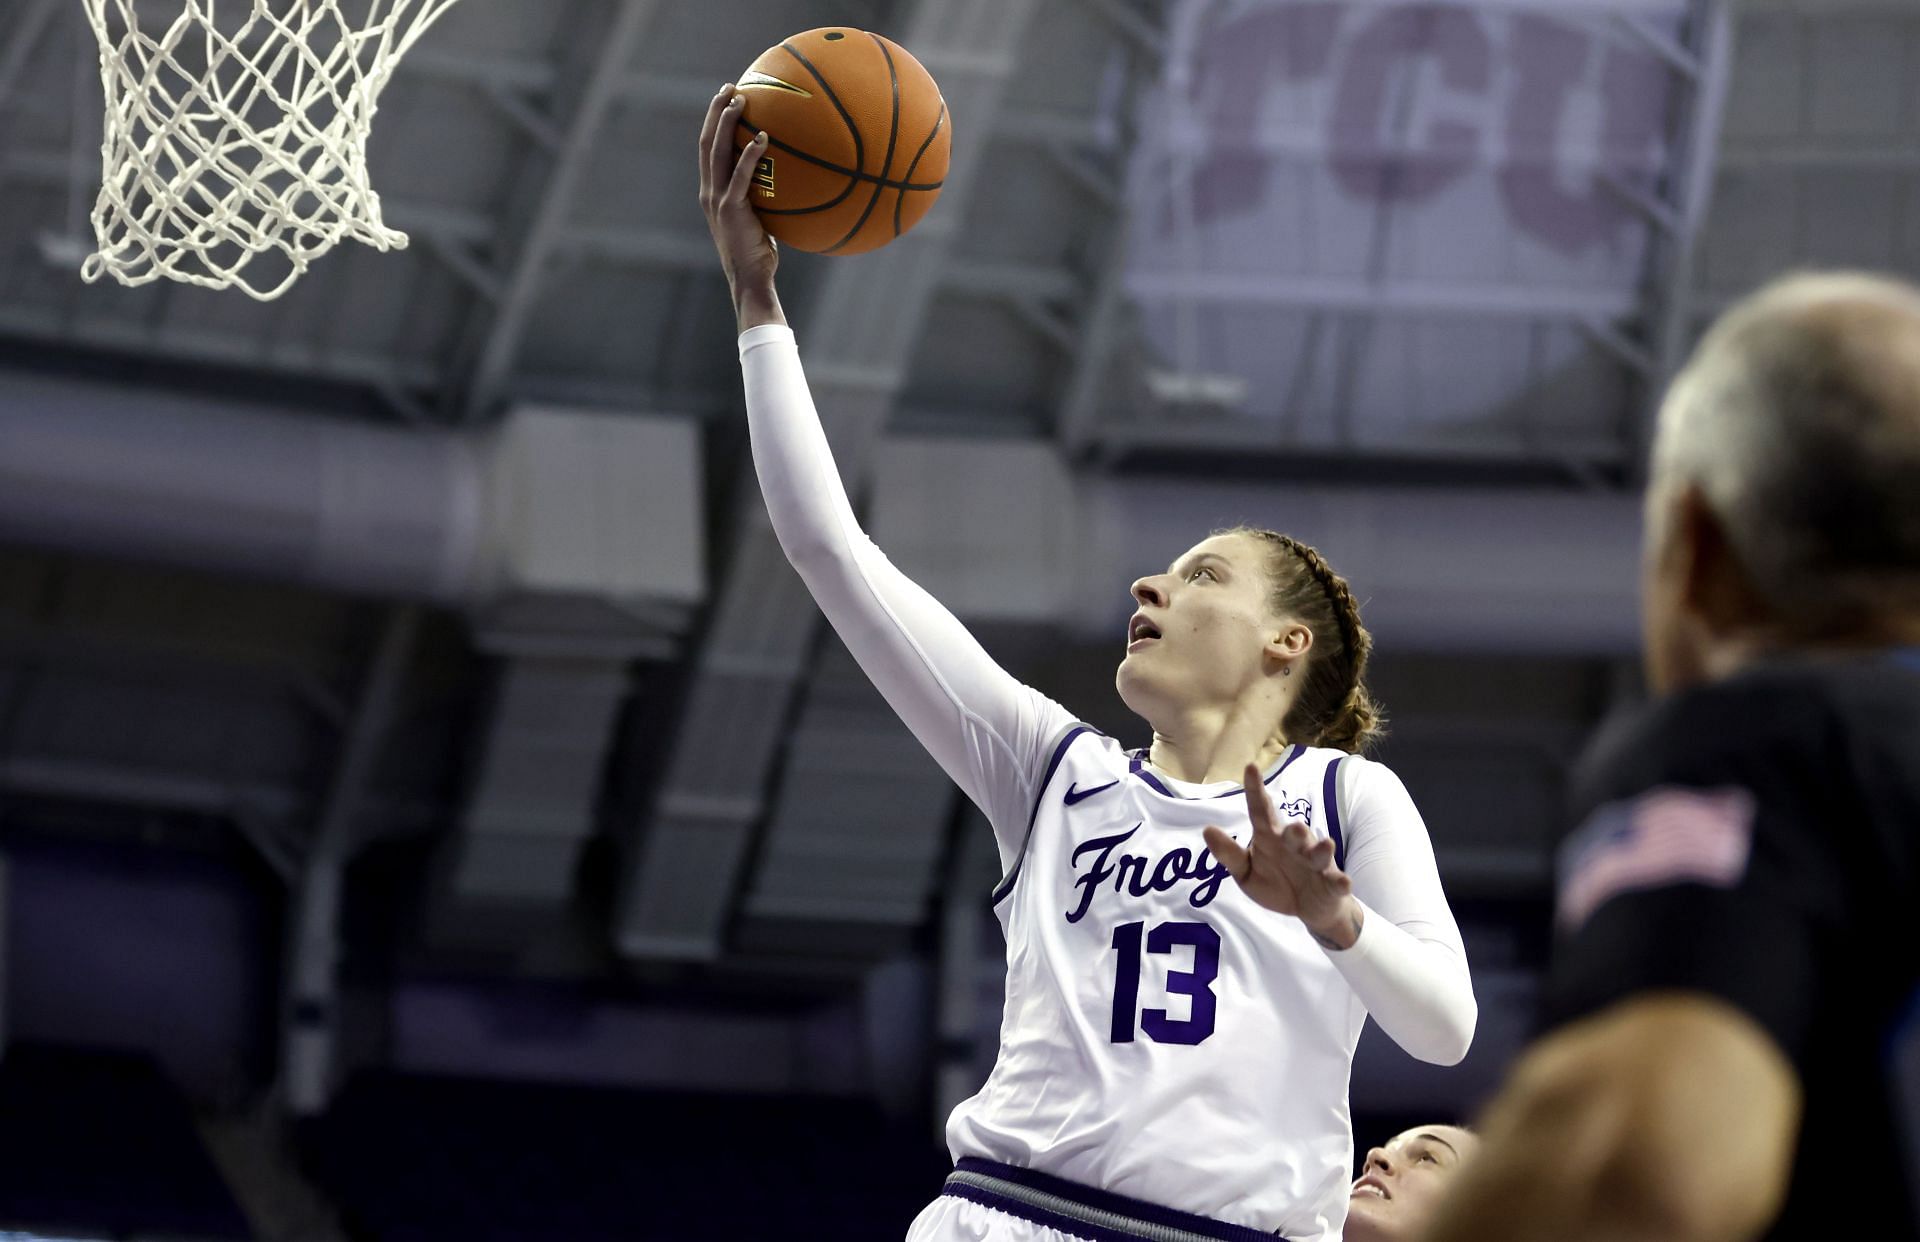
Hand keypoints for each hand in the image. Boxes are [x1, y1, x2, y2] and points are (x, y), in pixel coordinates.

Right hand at [698, 84, 781, 327]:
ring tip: (740, 100)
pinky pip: (740, 175)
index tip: (725, 98)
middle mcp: (708, 191)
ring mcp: (717, 199)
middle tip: (729, 87)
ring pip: (716, 151)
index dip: (713, 121)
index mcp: (711, 192)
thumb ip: (763, 197)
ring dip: (726, 122)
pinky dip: (750, 154)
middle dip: (715, 111)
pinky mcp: (730, 209)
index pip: (708, 149)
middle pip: (706, 142)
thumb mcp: (759, 219)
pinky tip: (764, 137)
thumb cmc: (759, 254)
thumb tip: (790, 179)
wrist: (750, 279)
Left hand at [1203, 764, 1362, 949]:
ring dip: (1321, 849)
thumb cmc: (1276, 883)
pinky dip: (1340, 881)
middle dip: (1296, 830)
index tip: (1250, 767)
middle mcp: (1295, 845)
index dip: (1255, 790)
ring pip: (1319, 853)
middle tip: (1294, 828)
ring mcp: (1316, 863)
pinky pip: (1337, 881)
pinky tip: (1343, 882)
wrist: (1308, 909)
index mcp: (1271, 838)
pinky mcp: (1332, 883)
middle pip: (1295, 833)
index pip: (1261, 811)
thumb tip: (1207, 830)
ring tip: (1325, 845)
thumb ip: (1229, 855)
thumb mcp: (1246, 873)